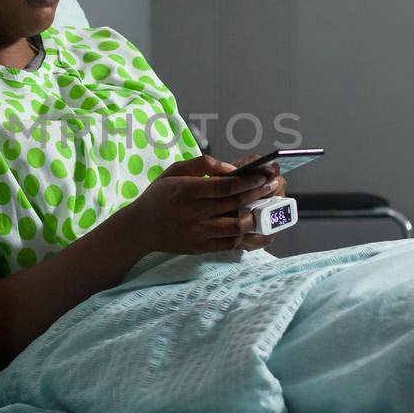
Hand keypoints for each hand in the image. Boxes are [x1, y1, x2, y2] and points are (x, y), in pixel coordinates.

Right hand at [126, 155, 285, 253]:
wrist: (139, 228)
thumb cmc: (160, 195)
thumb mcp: (174, 170)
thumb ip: (203, 164)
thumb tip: (232, 168)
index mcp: (184, 191)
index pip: (224, 186)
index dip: (248, 181)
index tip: (264, 175)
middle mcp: (191, 213)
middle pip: (234, 204)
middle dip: (258, 194)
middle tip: (273, 186)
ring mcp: (196, 233)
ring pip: (235, 227)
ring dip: (255, 217)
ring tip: (265, 207)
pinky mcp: (199, 248)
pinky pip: (229, 243)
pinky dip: (245, 235)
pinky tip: (253, 225)